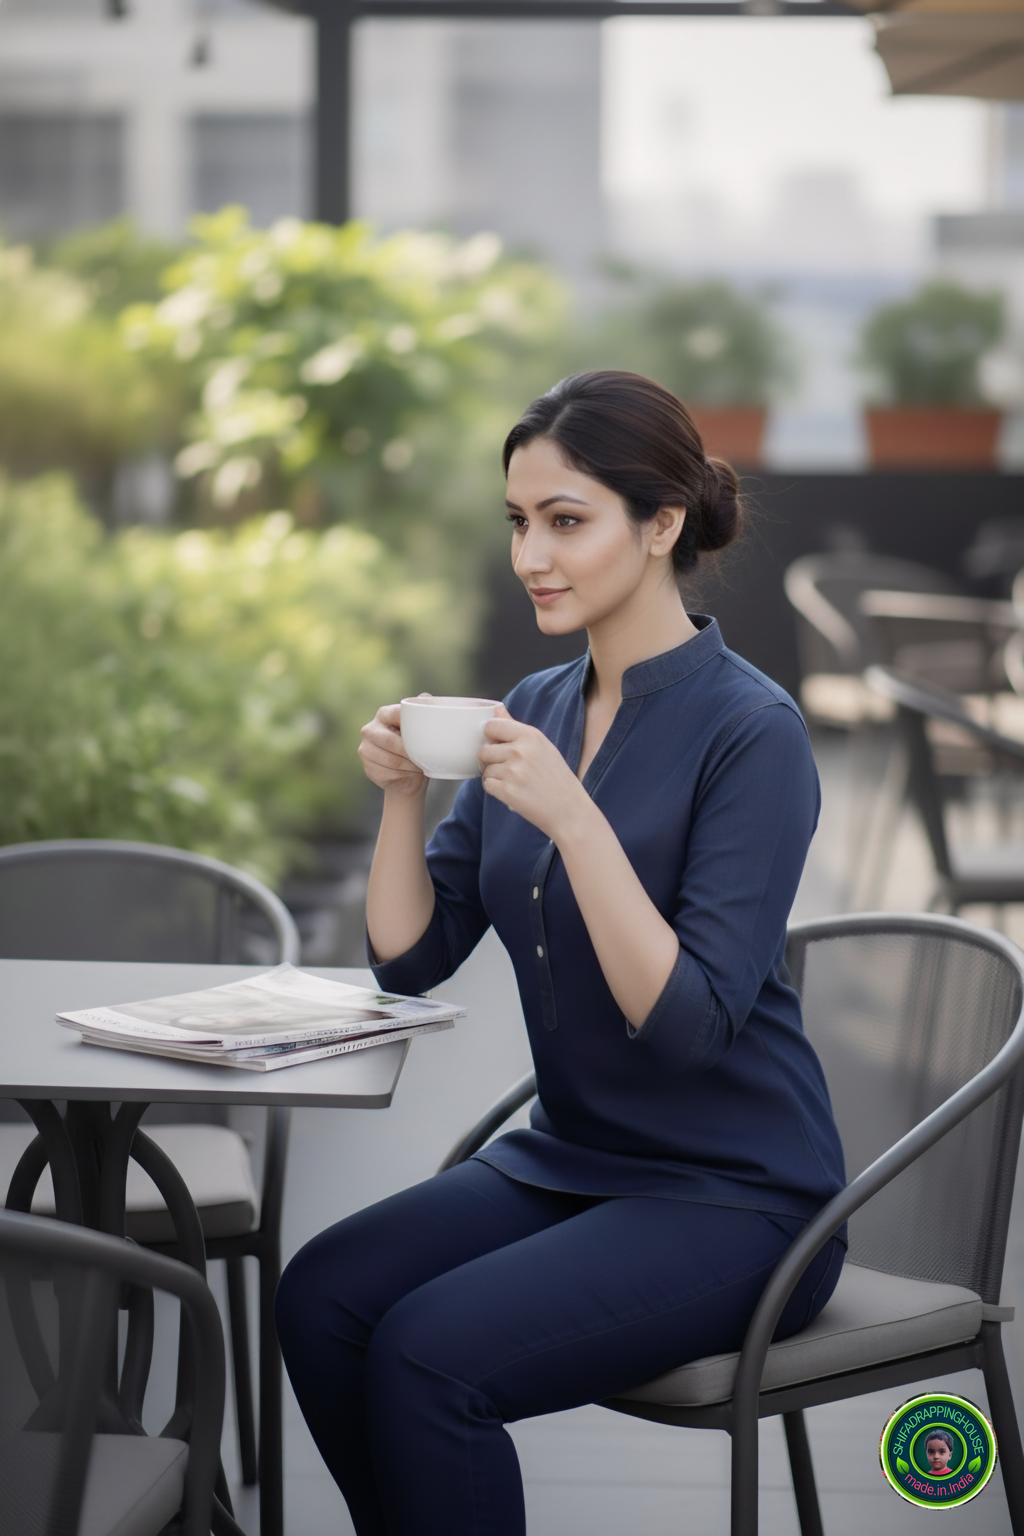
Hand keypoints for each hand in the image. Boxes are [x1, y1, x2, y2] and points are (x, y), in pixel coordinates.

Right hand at [359, 698, 427, 797]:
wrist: (409, 774)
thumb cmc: (417, 746)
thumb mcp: (423, 727)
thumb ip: (425, 709)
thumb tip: (425, 697)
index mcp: (384, 714)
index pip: (396, 715)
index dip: (411, 729)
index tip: (424, 738)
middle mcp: (370, 729)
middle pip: (390, 742)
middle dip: (410, 752)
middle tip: (424, 758)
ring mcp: (365, 749)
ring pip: (390, 760)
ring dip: (408, 766)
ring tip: (419, 766)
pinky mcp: (367, 767)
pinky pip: (386, 773)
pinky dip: (401, 776)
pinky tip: (407, 774)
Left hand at [478, 704, 590, 840]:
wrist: (570, 811)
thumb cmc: (556, 778)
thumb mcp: (541, 746)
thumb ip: (515, 727)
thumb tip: (496, 708)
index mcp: (531, 735)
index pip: (492, 726)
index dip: (490, 738)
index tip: (497, 747)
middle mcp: (521, 750)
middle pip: (483, 749)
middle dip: (488, 761)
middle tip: (504, 770)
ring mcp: (514, 771)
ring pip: (485, 769)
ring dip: (494, 777)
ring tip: (514, 783)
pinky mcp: (508, 791)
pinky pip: (487, 785)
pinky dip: (496, 791)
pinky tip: (512, 793)